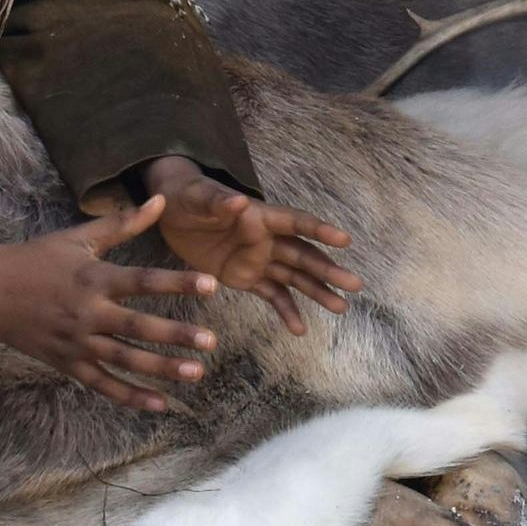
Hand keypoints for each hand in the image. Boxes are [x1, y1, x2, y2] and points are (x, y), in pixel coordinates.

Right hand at [0, 198, 217, 410]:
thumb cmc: (36, 260)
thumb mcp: (78, 237)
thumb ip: (122, 223)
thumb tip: (160, 199)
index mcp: (94, 278)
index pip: (143, 280)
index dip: (177, 282)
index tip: (211, 285)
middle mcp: (88, 313)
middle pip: (138, 327)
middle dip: (176, 335)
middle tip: (211, 341)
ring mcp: (77, 343)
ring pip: (125, 360)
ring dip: (161, 369)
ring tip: (196, 373)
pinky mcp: (68, 364)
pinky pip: (102, 385)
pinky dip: (130, 396)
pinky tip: (160, 404)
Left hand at [136, 155, 361, 334]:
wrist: (171, 212)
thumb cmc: (187, 196)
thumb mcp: (198, 197)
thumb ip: (220, 203)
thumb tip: (241, 202)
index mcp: (260, 216)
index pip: (295, 223)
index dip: (319, 230)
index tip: (344, 241)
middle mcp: (266, 239)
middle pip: (303, 255)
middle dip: (328, 270)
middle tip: (355, 285)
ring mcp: (258, 259)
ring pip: (295, 277)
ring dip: (318, 292)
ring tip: (341, 308)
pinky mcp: (245, 277)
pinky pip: (271, 295)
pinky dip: (286, 311)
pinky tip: (300, 330)